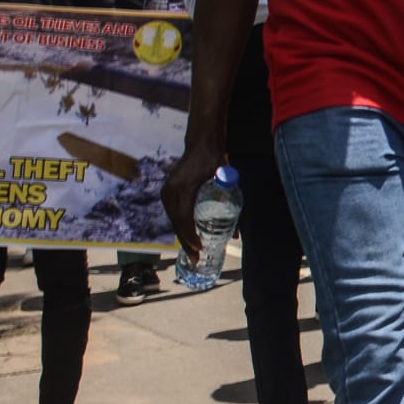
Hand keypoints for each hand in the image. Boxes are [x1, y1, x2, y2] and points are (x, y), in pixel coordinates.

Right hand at [161, 136, 225, 258]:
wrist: (200, 144)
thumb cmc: (213, 160)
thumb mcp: (225, 179)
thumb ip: (231, 203)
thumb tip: (236, 233)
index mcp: (183, 189)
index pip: (185, 218)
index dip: (191, 236)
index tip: (199, 249)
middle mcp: (170, 192)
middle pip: (177, 223)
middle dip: (186, 243)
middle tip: (196, 259)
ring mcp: (167, 193)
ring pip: (174, 221)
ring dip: (182, 237)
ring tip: (192, 252)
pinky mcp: (168, 193)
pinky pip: (174, 214)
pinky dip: (180, 227)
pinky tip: (188, 237)